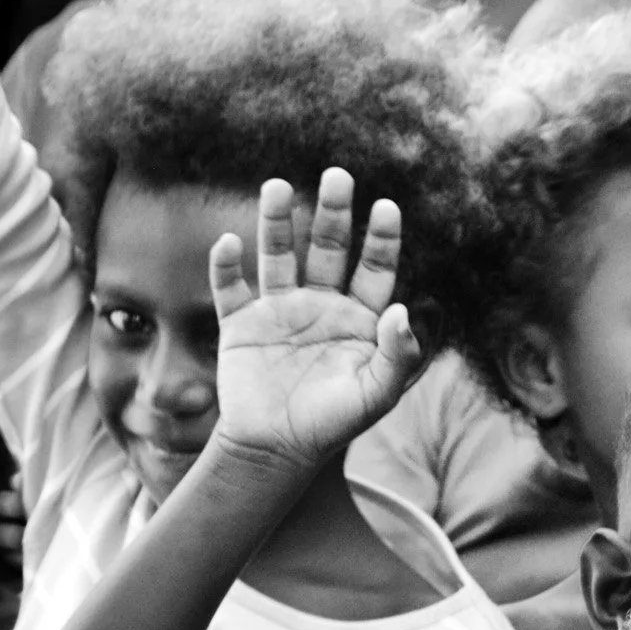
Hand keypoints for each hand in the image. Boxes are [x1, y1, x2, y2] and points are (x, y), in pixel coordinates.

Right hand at [209, 169, 420, 471]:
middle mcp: (320, 305)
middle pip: (328, 248)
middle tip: (339, 175)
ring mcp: (279, 311)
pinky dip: (226, 266)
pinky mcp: (240, 325)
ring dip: (277, 222)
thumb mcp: (376, 396)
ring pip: (278, 255)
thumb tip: (404, 309)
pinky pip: (230, 288)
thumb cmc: (332, 426)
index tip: (386, 206)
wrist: (275, 453)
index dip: (381, 238)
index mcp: (358, 318)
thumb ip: (398, 355)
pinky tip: (228, 243)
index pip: (375, 268)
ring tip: (278, 186)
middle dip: (333, 213)